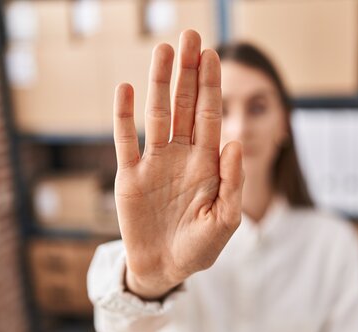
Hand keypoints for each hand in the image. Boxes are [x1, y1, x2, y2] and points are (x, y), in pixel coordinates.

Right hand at [112, 30, 243, 299]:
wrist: (165, 269)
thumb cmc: (199, 248)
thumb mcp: (225, 221)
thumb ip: (233, 183)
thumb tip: (233, 143)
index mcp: (207, 163)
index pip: (211, 116)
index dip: (212, 86)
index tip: (212, 55)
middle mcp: (181, 155)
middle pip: (186, 106)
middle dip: (188, 73)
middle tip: (189, 36)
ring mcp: (154, 163)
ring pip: (157, 114)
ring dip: (159, 83)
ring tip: (162, 50)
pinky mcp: (129, 176)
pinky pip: (125, 140)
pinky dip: (124, 115)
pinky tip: (125, 89)